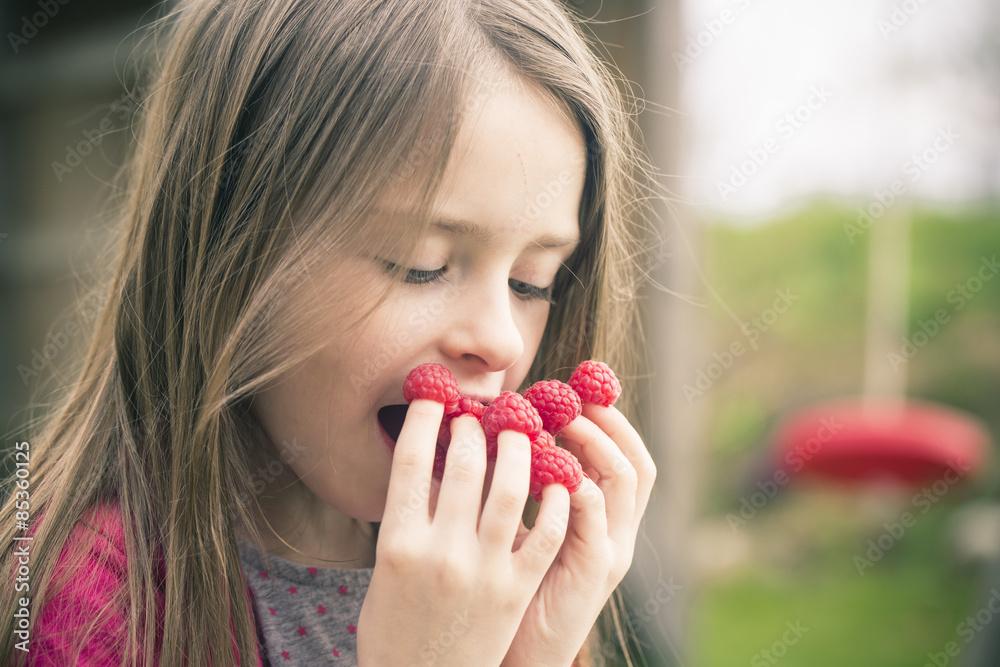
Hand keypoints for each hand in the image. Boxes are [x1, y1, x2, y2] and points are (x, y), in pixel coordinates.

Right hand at [357, 399, 571, 666]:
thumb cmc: (395, 630)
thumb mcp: (385, 572)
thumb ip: (406, 522)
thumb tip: (430, 466)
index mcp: (397, 543)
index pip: (410, 461)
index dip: (423, 418)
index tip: (434, 396)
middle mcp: (439, 551)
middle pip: (463, 464)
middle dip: (474, 428)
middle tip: (482, 414)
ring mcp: (481, 571)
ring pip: (511, 488)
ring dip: (519, 449)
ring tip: (521, 433)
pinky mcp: (515, 591)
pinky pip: (544, 533)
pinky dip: (554, 500)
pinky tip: (556, 479)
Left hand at [501, 403, 655, 666]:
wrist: (518, 655)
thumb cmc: (511, 589)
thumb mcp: (521, 531)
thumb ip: (519, 488)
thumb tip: (490, 432)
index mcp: (603, 521)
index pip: (624, 456)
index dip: (608, 419)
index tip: (576, 385)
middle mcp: (618, 532)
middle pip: (636, 461)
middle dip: (607, 421)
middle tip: (570, 394)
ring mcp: (611, 550)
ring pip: (626, 481)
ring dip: (594, 442)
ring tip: (560, 419)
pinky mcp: (595, 571)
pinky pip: (597, 517)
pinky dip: (578, 484)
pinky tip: (550, 464)